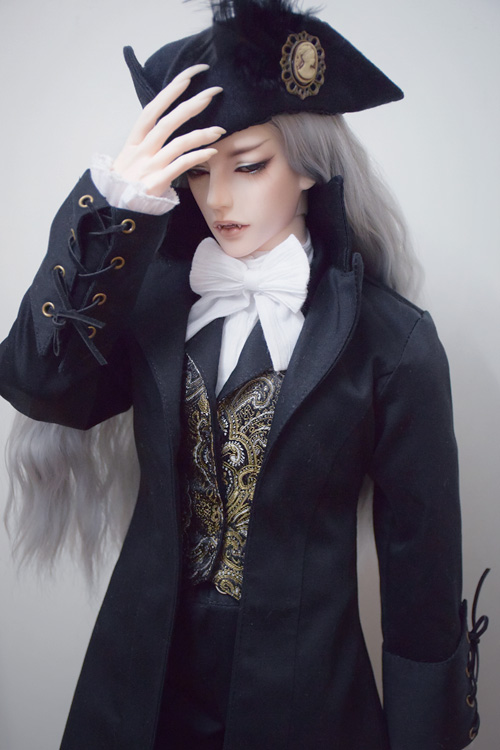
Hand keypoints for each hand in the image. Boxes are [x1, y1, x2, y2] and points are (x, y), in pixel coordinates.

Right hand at [113, 64, 223, 196]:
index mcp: (134, 141)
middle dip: (192, 104)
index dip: (171, 91)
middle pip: (168, 121)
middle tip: (213, 92)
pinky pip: (181, 166)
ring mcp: (149, 166)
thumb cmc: (123, 186)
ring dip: (201, 134)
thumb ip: (145, 144)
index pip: (153, 109)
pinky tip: (212, 152)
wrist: (114, 212)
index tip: (189, 76)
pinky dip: (197, 157)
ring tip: (220, 129)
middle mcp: (141, 151)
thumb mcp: (128, 160)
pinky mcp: (157, 182)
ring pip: (178, 143)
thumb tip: (161, 128)